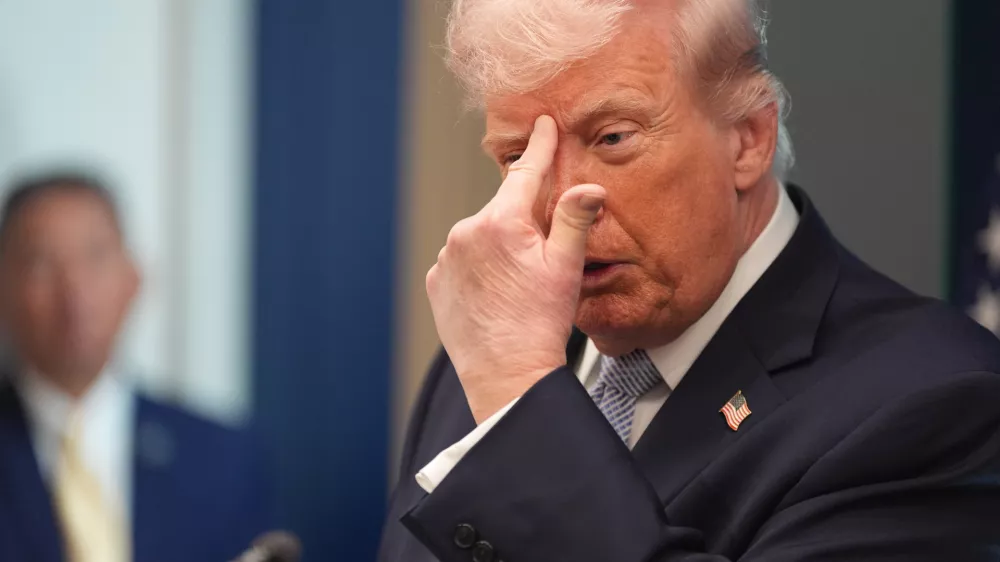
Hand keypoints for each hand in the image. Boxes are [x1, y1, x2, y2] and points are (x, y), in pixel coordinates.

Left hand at [426, 115, 605, 422]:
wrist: (506, 374)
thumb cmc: (540, 323)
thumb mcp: (566, 268)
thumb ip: (575, 220)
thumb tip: (590, 187)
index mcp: (501, 222)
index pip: (525, 172)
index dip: (540, 146)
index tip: (543, 122)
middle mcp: (465, 233)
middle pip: (503, 209)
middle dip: (523, 219)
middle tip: (542, 253)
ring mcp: (446, 258)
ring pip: (481, 236)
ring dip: (499, 245)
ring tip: (517, 284)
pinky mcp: (436, 282)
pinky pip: (461, 261)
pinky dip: (478, 267)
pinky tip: (496, 292)